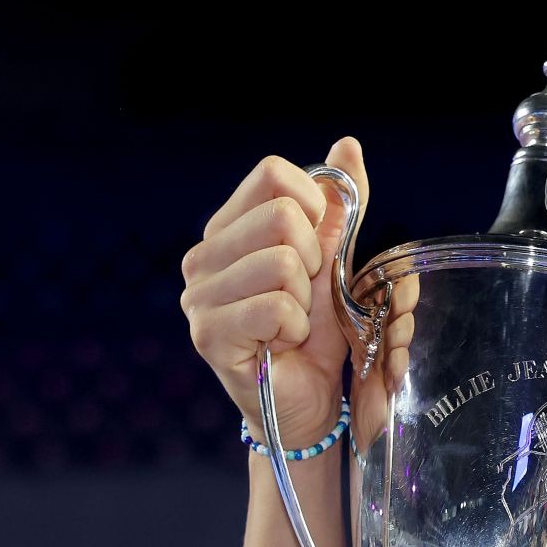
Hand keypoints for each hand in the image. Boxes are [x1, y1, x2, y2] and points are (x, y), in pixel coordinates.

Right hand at [179, 137, 372, 444]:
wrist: (306, 401)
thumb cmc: (312, 334)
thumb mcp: (333, 260)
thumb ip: (339, 205)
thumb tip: (347, 145)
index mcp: (227, 229)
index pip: (274, 175)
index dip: (312, 209)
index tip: (315, 251)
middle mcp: (202, 257)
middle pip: (282, 217)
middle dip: (313, 261)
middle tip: (302, 296)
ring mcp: (198, 296)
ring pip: (282, 263)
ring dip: (303, 301)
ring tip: (289, 324)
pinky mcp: (207, 334)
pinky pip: (275, 306)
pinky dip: (293, 329)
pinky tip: (279, 344)